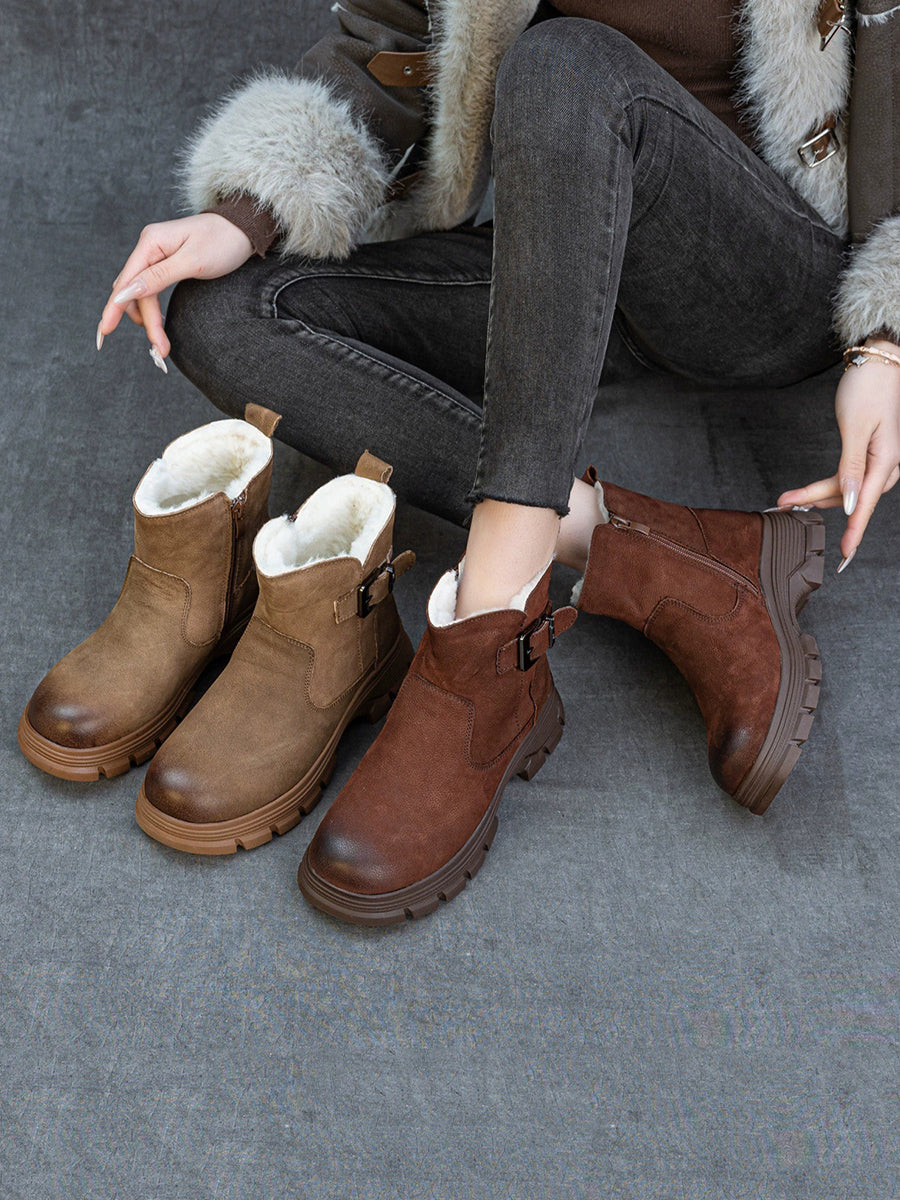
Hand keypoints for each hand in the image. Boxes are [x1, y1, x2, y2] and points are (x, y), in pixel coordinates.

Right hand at [97, 214, 253, 366]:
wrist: (243, 228)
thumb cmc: (222, 241)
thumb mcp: (193, 262)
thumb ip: (158, 277)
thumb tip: (125, 292)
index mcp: (151, 242)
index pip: (126, 281)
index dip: (113, 309)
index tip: (104, 332)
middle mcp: (148, 246)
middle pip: (135, 292)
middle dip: (145, 322)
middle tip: (160, 351)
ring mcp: (156, 254)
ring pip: (143, 294)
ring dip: (150, 320)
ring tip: (162, 346)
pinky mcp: (165, 262)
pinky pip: (151, 290)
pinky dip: (153, 309)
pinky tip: (159, 324)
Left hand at [775, 340, 899, 568]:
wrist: (880, 358)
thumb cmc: (869, 387)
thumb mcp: (855, 427)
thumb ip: (851, 467)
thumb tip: (849, 502)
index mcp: (887, 460)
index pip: (865, 504)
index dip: (853, 531)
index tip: (843, 554)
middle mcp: (888, 462)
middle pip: (851, 496)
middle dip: (817, 503)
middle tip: (783, 505)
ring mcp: (881, 457)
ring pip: (848, 486)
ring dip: (819, 494)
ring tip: (788, 499)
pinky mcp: (871, 450)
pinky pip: (851, 475)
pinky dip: (830, 484)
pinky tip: (812, 491)